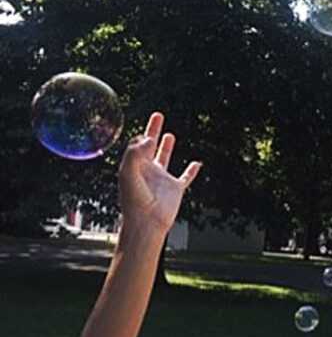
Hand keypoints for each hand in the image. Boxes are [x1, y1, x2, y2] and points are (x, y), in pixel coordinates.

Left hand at [118, 112, 201, 234]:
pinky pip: (185, 177)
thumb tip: (150, 139)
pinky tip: (196, 164)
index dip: (142, 137)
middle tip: (158, 115)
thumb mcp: (128, 172)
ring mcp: (162, 178)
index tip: (147, 137)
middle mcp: (147, 170)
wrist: (147, 221)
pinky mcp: (175, 188)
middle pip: (150, 145)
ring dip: (167, 146)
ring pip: (165, 158)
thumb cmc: (134, 199)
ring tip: (169, 135)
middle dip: (153, 130)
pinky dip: (192, 170)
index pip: (137, 144)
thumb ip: (135, 153)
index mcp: (134, 165)